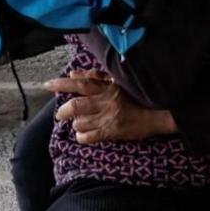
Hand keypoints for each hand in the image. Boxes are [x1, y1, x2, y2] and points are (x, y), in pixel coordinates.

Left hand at [48, 74, 175, 143]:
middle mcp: (107, 102)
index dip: (63, 84)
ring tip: (80, 124)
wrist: (160, 114)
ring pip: (80, 123)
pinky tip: (84, 135)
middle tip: (61, 114)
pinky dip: (82, 137)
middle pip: (76, 105)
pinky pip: (88, 137)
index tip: (49, 85)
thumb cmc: (139, 96)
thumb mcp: (118, 82)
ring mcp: (109, 118)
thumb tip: (73, 74)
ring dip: (76, 124)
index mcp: (108, 87)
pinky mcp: (113, 132)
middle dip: (64, 111)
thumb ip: (96, 77)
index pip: (81, 84)